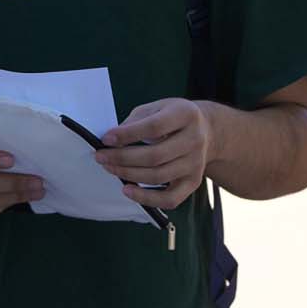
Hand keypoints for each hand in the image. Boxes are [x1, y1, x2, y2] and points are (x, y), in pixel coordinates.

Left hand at [94, 99, 212, 211]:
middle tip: (101, 157)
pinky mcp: (194, 182)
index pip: (154, 127)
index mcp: (185, 115)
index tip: (106, 139)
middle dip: (123, 158)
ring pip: (159, 176)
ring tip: (110, 168)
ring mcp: (196, 163)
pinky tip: (128, 190)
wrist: (206, 130)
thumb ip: (136, 121)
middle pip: (155, 156)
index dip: (128, 134)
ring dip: (129, 175)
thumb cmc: (172, 118)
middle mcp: (195, 140)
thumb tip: (112, 141)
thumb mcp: (156, 108)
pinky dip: (147, 199)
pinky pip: (170, 199)